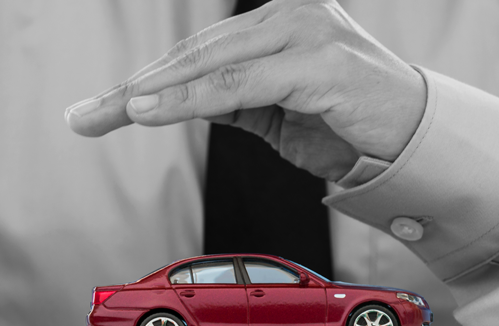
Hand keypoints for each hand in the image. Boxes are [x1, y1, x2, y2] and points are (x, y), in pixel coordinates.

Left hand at [64, 0, 425, 180]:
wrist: (412, 139)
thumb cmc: (348, 122)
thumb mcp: (275, 111)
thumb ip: (232, 99)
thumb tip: (174, 103)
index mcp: (277, 22)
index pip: (201, 51)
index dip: (149, 80)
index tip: (104, 107)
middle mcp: (288, 14)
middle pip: (195, 52)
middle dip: (135, 87)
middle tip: (86, 114)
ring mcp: (304, 31)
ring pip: (211, 64)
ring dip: (154, 92)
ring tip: (109, 113)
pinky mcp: (317, 60)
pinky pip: (239, 84)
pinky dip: (190, 99)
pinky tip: (151, 111)